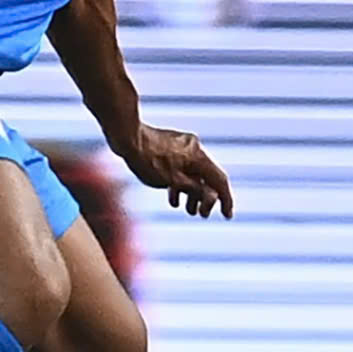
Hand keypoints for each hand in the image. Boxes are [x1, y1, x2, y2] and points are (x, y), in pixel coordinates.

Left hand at [118, 125, 233, 218]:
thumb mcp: (173, 181)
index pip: (219, 180)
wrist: (126, 135)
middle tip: (200, 215)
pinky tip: (172, 195)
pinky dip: (181, 182)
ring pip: (193, 172)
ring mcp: (182, 145)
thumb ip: (196, 190)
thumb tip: (213, 197)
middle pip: (207, 177)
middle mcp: (194, 148)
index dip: (225, 200)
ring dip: (192, 192)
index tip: (226, 215)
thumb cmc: (146, 159)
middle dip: (205, 198)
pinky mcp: (170, 145)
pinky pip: (182, 167)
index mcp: (198, 156)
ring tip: (187, 209)